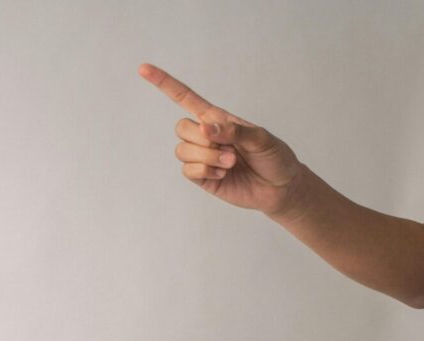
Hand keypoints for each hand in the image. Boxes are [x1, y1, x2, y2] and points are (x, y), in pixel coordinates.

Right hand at [138, 62, 304, 217]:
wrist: (280, 188)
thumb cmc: (274, 157)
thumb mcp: (261, 138)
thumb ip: (233, 131)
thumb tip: (204, 128)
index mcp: (217, 118)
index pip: (185, 98)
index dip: (164, 83)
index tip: (143, 69)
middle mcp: (205, 136)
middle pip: (181, 127)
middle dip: (202, 138)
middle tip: (229, 149)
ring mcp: (201, 157)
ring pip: (182, 150)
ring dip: (207, 157)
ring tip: (230, 163)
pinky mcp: (201, 177)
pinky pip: (187, 170)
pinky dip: (205, 171)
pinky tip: (222, 173)